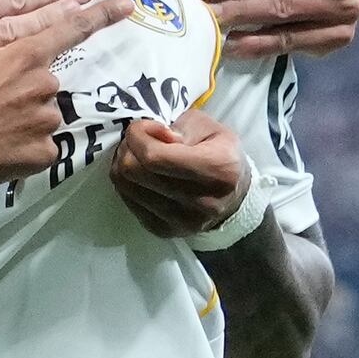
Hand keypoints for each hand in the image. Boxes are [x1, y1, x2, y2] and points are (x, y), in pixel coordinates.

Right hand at [0, 0, 112, 194]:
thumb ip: (1, 56)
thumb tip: (16, 61)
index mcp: (22, 56)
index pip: (69, 31)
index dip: (99, 16)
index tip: (126, 6)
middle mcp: (41, 85)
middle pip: (48, 86)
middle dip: (26, 96)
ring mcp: (44, 120)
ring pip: (45, 118)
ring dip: (25, 125)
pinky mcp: (44, 154)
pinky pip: (44, 148)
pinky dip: (26, 151)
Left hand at [107, 105, 248, 237]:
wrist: (234, 197)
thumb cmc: (220, 155)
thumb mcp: (210, 126)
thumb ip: (180, 126)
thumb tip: (153, 137)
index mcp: (217, 169)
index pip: (155, 157)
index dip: (138, 136)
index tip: (144, 126)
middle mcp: (202, 201)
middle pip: (135, 171)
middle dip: (129, 147)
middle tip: (138, 140)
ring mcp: (182, 221)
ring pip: (126, 186)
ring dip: (125, 164)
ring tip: (139, 156)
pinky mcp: (165, 231)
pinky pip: (128, 202)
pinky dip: (129, 183)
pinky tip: (143, 175)